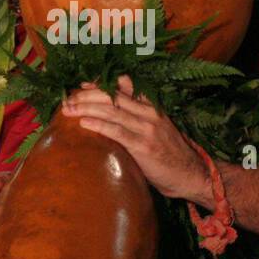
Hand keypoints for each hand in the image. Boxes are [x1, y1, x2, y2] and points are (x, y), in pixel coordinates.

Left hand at [61, 75, 210, 204]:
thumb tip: (113, 108)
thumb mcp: (156, 128)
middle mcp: (149, 112)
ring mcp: (147, 128)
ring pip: (111, 111)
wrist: (191, 174)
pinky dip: (99, 125)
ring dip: (86, 108)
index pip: (123, 86)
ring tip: (68, 109)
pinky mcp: (143, 146)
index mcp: (152, 106)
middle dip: (86, 96)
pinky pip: (117, 131)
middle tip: (67, 99)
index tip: (82, 85)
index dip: (100, 84)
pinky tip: (84, 123)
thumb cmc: (170, 154)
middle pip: (112, 96)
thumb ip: (138, 116)